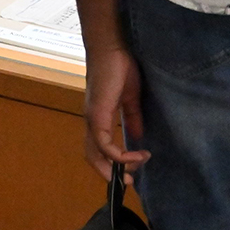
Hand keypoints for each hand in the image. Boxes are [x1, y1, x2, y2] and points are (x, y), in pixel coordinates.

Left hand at [82, 46, 149, 184]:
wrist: (112, 48)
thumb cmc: (120, 68)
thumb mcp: (130, 98)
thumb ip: (132, 117)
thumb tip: (137, 136)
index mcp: (98, 118)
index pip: (98, 149)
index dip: (111, 163)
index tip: (132, 172)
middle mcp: (91, 122)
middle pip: (92, 157)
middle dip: (110, 173)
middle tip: (130, 182)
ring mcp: (92, 118)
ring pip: (94, 154)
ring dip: (113, 168)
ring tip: (134, 172)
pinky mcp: (97, 114)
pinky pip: (103, 142)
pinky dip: (117, 154)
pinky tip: (135, 155)